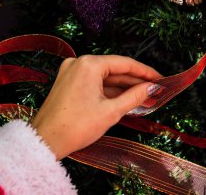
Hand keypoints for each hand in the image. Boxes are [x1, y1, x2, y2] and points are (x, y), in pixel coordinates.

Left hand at [32, 55, 161, 159]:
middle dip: (135, 81)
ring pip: (105, 77)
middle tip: (154, 90)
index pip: (125, 64)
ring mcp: (72, 72)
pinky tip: (125, 98)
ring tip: (144, 96)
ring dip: (124, 87)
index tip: (159, 78)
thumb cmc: (76, 126)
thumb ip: (135, 96)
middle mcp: (79, 63)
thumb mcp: (111, 111)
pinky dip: (110, 91)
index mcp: (89, 65)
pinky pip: (95, 83)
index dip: (145, 72)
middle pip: (115, 69)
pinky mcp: (69, 82)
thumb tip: (152, 88)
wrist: (45, 142)